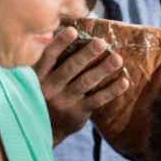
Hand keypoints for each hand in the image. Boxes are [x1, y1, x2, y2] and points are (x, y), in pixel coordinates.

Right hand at [33, 25, 129, 146]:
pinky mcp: (77, 113)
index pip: (47, 56)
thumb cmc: (43, 95)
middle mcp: (48, 88)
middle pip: (70, 68)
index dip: (60, 43)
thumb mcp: (36, 79)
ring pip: (86, 82)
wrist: (42, 129)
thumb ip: (48, 62)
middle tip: (102, 42)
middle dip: (87, 54)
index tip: (73, 30)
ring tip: (118, 59)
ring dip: (103, 69)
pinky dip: (111, 91)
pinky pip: (97, 100)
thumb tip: (67, 31)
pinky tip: (124, 82)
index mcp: (37, 75)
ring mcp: (63, 101)